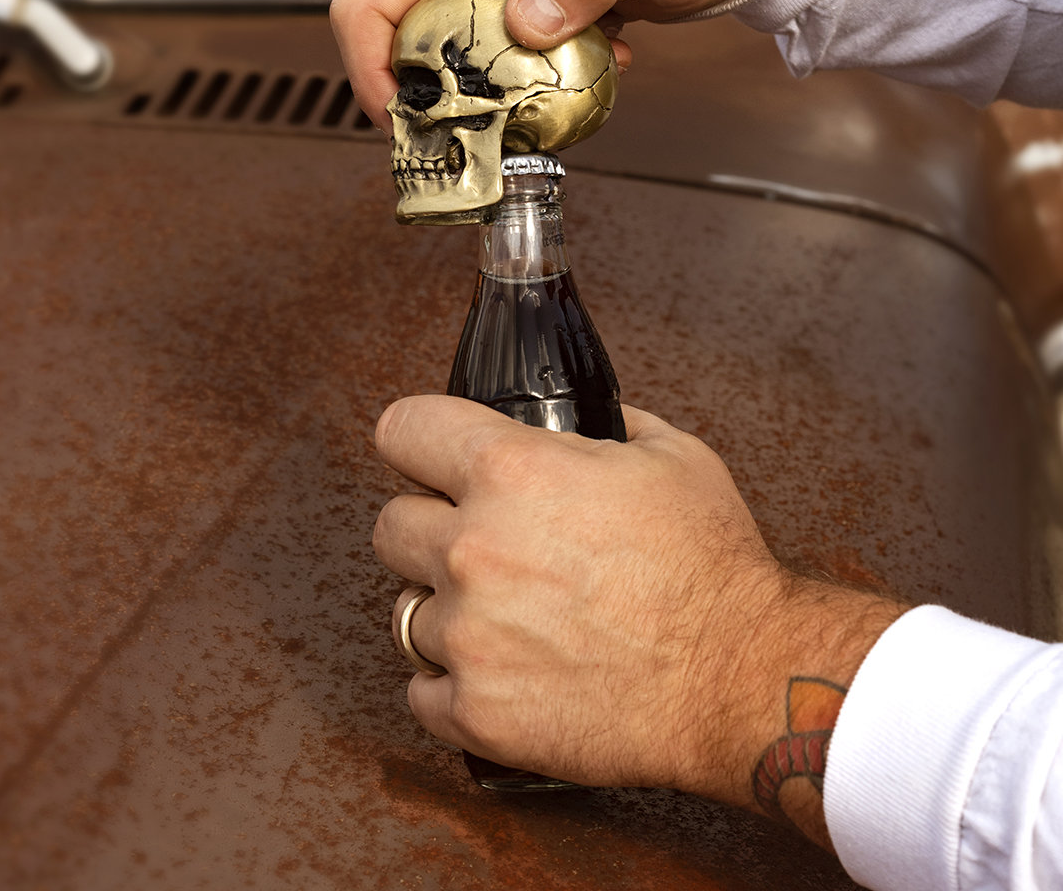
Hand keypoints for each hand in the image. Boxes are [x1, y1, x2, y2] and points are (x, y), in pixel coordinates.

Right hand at [331, 0, 786, 131]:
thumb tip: (527, 21)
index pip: (375, 1)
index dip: (370, 69)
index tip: (401, 123)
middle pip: (402, 42)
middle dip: (425, 102)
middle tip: (472, 141)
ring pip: (450, 59)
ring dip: (482, 102)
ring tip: (533, 115)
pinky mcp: (526, 8)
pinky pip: (497, 61)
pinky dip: (524, 90)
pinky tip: (574, 82)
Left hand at [373, 396, 903, 838]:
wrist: (740, 676)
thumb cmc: (712, 566)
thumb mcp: (671, 455)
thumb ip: (607, 424)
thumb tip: (582, 421)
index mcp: (511, 472)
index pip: (402, 429)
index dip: (418, 438)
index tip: (428, 455)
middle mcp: (472, 549)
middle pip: (391, 524)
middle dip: (430, 527)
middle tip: (480, 542)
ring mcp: (467, 635)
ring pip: (405, 610)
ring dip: (446, 610)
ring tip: (506, 615)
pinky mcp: (476, 711)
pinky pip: (420, 689)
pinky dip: (451, 681)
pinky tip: (498, 667)